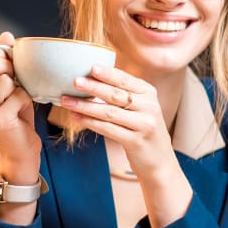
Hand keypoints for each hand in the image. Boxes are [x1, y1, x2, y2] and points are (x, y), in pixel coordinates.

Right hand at [0, 31, 40, 183]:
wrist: (20, 150)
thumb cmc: (16, 115)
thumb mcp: (10, 85)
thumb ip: (5, 61)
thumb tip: (6, 35)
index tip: (10, 63)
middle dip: (8, 65)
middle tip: (17, 77)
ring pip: (4, 79)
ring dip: (20, 85)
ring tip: (19, 97)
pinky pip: (18, 95)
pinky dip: (27, 99)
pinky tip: (22, 111)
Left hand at [59, 63, 174, 182]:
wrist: (160, 160)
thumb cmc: (143, 129)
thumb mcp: (140, 107)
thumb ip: (123, 94)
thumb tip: (92, 78)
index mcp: (149, 93)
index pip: (125, 80)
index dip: (108, 73)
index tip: (91, 67)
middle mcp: (149, 106)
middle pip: (116, 95)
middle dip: (93, 87)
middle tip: (75, 81)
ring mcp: (144, 124)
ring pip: (109, 112)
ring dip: (86, 106)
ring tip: (67, 101)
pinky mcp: (136, 141)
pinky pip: (108, 129)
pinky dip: (90, 122)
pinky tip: (77, 117)